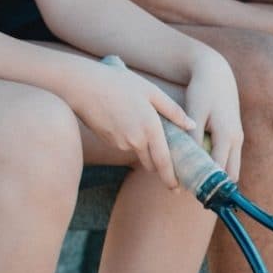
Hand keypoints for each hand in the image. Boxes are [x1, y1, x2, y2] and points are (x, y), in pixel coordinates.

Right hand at [66, 61, 194, 188]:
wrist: (81, 85)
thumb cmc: (117, 82)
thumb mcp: (150, 91)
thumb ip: (173, 110)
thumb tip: (191, 125)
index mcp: (150, 128)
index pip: (164, 162)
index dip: (171, 178)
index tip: (177, 189)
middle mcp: (136, 141)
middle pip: (152, 163)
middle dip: (159, 165)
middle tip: (168, 163)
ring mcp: (121, 144)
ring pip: (138, 153)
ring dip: (144, 149)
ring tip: (140, 125)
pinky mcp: (109, 142)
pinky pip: (125, 145)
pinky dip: (130, 140)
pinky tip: (124, 120)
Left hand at [184, 51, 243, 180]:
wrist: (217, 74)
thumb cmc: (202, 91)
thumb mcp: (195, 111)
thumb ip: (194, 137)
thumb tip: (191, 162)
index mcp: (227, 136)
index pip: (219, 169)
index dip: (207, 183)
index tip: (192, 192)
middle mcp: (237, 140)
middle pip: (232, 175)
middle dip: (216, 185)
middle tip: (197, 193)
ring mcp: (238, 139)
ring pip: (233, 168)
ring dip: (219, 176)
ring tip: (199, 183)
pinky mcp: (236, 137)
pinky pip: (230, 159)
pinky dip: (220, 166)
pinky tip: (203, 168)